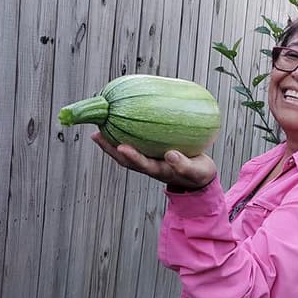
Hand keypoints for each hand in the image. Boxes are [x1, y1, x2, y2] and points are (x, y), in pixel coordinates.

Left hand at [91, 131, 216, 190]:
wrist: (200, 176)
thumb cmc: (198, 173)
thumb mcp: (196, 171)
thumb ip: (184, 165)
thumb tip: (171, 155)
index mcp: (160, 171)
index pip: (143, 165)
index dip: (132, 156)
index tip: (122, 147)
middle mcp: (150, 166)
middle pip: (126, 160)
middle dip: (111, 149)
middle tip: (97, 135)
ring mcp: (149, 159)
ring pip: (126, 152)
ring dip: (111, 143)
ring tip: (98, 130)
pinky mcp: (150, 152)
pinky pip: (134, 142)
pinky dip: (123, 134)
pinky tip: (117, 121)